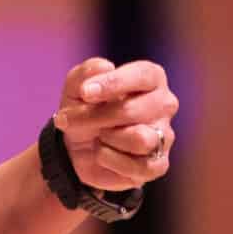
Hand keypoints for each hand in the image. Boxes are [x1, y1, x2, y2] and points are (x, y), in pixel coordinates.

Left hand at [53, 56, 177, 190]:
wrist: (77, 146)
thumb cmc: (84, 108)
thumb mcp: (76, 86)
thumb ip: (88, 71)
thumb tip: (106, 67)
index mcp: (151, 77)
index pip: (142, 75)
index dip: (112, 83)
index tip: (85, 93)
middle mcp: (164, 104)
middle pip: (133, 111)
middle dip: (95, 117)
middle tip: (69, 120)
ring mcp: (164, 135)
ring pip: (140, 139)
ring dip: (108, 139)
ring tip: (98, 136)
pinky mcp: (158, 164)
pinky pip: (140, 166)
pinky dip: (111, 161)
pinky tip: (103, 154)